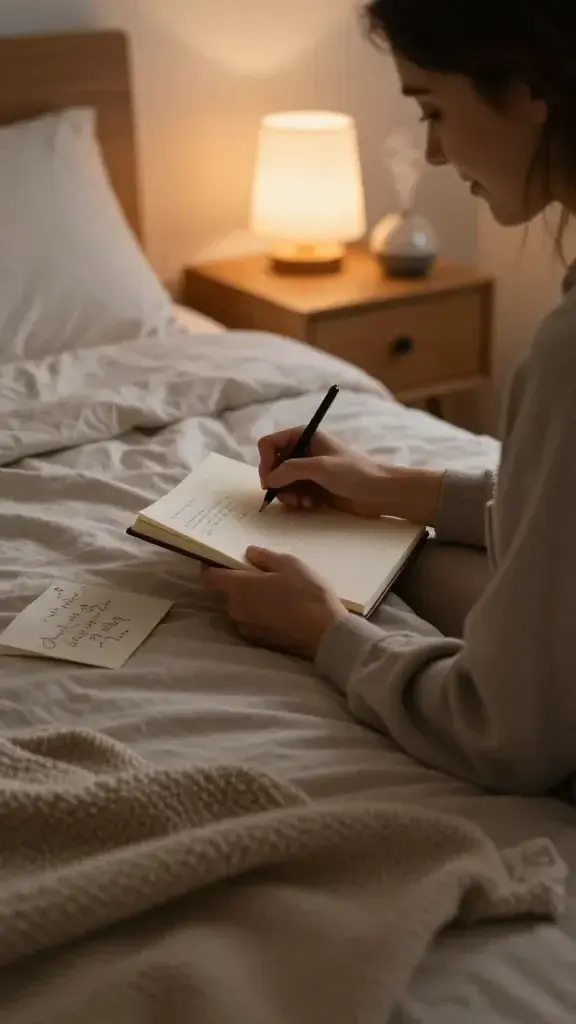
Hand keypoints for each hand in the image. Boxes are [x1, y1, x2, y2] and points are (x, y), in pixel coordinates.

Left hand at [202, 546, 346, 659]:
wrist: (325, 634)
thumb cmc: (307, 594)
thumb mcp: (290, 565)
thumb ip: (265, 557)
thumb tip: (249, 553)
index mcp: (239, 588)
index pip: (209, 577)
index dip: (212, 566)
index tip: (223, 560)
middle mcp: (236, 609)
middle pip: (229, 592)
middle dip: (241, 583)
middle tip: (264, 575)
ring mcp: (246, 627)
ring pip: (242, 607)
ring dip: (253, 599)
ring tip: (278, 594)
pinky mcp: (258, 640)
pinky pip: (253, 621)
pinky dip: (261, 614)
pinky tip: (282, 610)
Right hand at [258, 427, 443, 524]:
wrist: (381, 492)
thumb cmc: (356, 473)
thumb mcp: (322, 468)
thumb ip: (292, 469)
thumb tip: (268, 478)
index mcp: (305, 436)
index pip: (269, 443)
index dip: (265, 461)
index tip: (270, 481)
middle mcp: (304, 451)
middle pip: (273, 464)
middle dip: (276, 482)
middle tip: (285, 496)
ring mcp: (308, 470)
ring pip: (281, 482)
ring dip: (286, 494)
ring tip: (302, 503)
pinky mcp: (314, 486)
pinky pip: (293, 493)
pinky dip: (296, 500)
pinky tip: (310, 505)